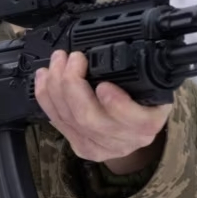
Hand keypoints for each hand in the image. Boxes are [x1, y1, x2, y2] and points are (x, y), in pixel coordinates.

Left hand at [34, 50, 171, 172]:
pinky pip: (56, 122)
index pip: (133, 119)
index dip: (116, 104)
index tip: (104, 85)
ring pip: (68, 119)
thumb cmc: (144, 99)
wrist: (136, 127)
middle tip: (72, 58)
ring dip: (55, 86)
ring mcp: (99, 147)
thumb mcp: (152, 85)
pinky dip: (46, 97)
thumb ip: (138, 74)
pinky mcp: (80, 146)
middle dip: (72, 83)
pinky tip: (44, 79)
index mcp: (147, 124)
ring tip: (56, 61)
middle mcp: (124, 140)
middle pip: (89, 118)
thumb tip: (116, 50)